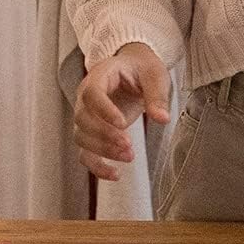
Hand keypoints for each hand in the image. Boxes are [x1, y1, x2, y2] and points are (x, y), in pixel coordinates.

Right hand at [73, 42, 170, 180]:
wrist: (134, 69)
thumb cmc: (142, 68)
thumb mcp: (154, 75)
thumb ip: (157, 95)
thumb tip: (163, 119)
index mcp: (100, 75)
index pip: (92, 93)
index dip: (103, 110)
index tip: (122, 124)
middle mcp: (86, 95)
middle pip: (82, 118)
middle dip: (104, 135)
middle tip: (128, 144)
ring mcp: (86, 114)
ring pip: (81, 137)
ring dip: (102, 150)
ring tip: (129, 156)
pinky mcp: (92, 132)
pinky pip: (85, 152)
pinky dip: (96, 166)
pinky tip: (115, 175)